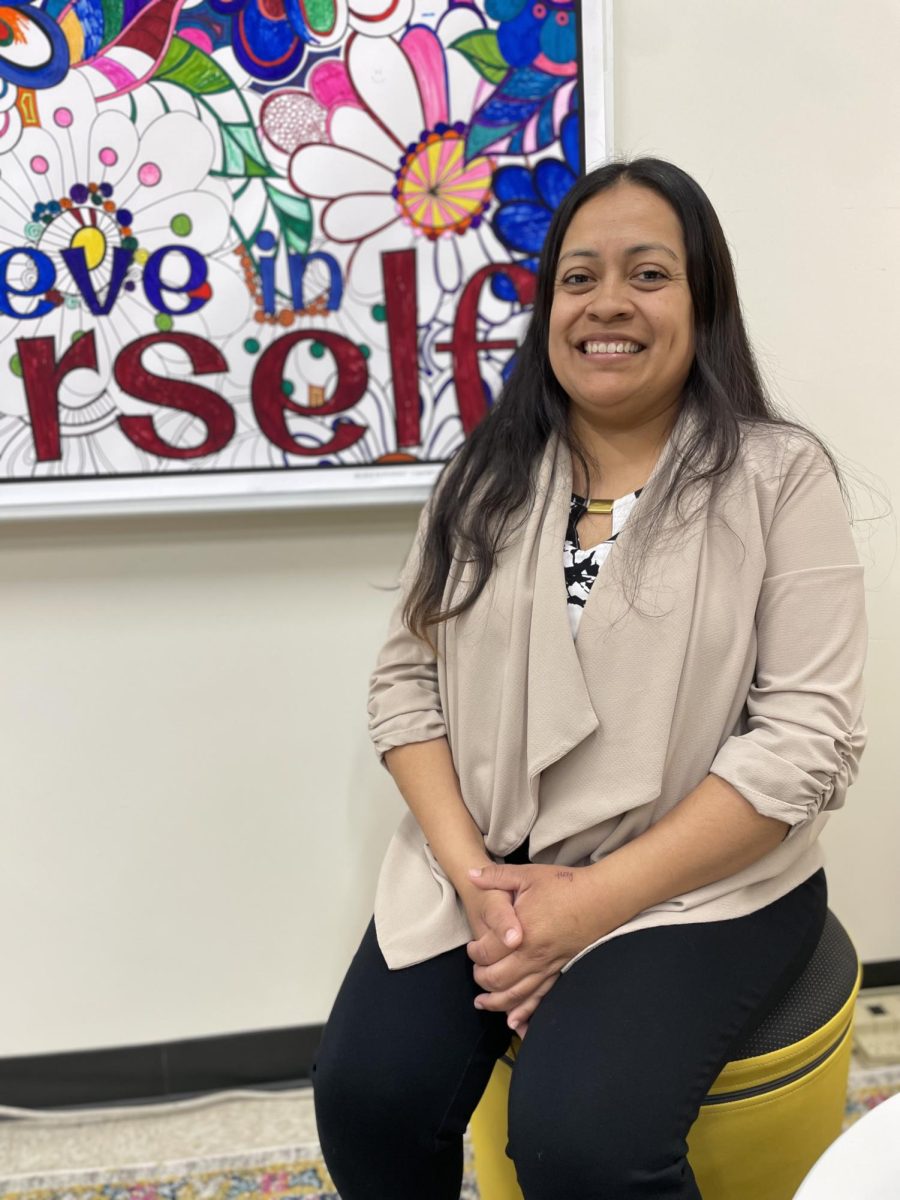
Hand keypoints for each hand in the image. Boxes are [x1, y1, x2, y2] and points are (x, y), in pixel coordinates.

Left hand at [467, 862, 617, 1033]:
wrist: (602, 898)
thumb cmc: (565, 885)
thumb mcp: (527, 875)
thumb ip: (495, 877)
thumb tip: (471, 876)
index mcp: (522, 930)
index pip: (487, 952)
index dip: (474, 952)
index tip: (471, 948)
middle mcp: (533, 954)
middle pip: (497, 978)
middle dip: (481, 978)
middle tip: (476, 971)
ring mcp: (548, 966)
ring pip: (516, 994)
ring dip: (496, 1002)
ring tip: (483, 1003)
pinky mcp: (560, 971)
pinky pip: (540, 998)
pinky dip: (525, 1012)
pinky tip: (515, 1022)